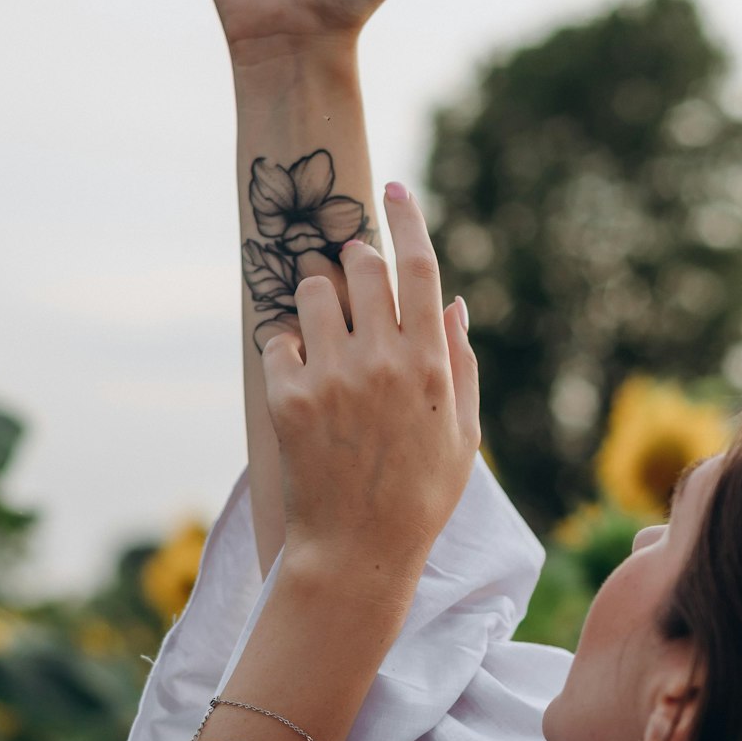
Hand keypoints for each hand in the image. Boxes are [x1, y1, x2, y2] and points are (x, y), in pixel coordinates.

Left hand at [261, 182, 478, 587]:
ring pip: (313, 291)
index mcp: (429, 363)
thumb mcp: (462, 431)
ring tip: (327, 332)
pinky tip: (303, 376)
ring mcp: (331, 376)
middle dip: (357, 262)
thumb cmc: (420, 495)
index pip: (418, 266)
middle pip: (361, 265)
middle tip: (356, 284)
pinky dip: (289, 347)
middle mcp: (380, 360)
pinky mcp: (288, 398)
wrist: (357, 552)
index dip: (407, 218)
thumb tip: (453, 303)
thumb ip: (459, 361)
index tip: (395, 188)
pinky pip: (279, 338)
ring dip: (319, 296)